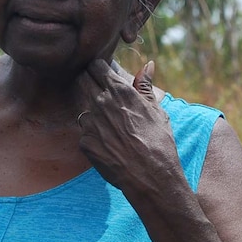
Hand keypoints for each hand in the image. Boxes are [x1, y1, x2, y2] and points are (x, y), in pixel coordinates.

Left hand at [76, 59, 180, 191]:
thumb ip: (145, 86)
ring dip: (92, 110)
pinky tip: (108, 143)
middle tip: (101, 92)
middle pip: (83, 80)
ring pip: (82, 106)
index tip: (103, 73)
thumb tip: (148, 65)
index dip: (99, 68)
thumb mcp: (157, 111)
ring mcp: (90, 122)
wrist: (150, 176)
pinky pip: (85, 131)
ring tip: (109, 124)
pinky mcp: (84, 141)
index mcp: (120, 91)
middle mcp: (101, 102)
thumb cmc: (158, 142)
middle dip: (89, 82)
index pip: (96, 66)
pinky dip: (93, 134)